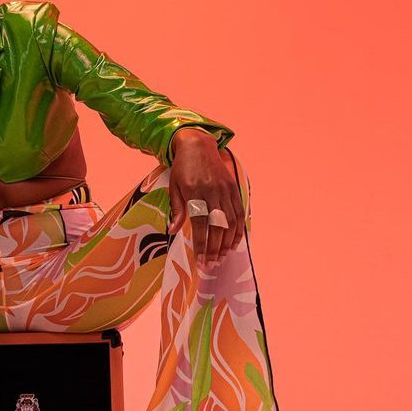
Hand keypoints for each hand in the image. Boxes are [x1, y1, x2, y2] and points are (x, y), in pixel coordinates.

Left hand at [166, 131, 245, 263]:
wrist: (198, 145)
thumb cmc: (182, 169)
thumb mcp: (174, 188)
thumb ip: (176, 210)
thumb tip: (173, 231)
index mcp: (195, 192)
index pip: (201, 224)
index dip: (202, 245)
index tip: (200, 261)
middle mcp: (213, 192)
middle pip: (217, 227)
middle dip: (214, 249)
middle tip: (211, 265)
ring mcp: (225, 190)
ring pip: (230, 222)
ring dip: (227, 243)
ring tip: (221, 258)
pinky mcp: (234, 189)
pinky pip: (239, 213)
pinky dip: (238, 230)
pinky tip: (234, 243)